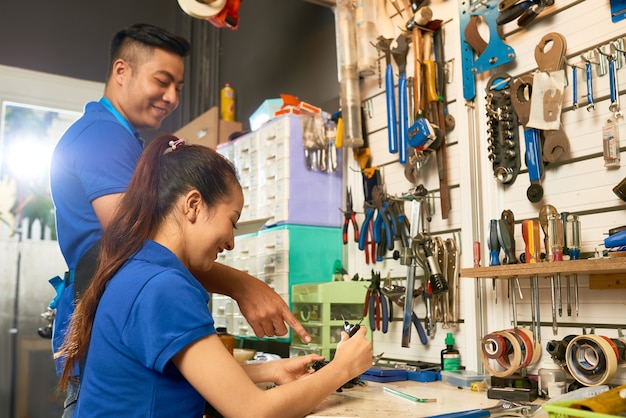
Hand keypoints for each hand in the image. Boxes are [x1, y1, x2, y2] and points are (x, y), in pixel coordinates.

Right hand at [194, 264, 311, 342]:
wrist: (245, 287)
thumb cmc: (260, 291)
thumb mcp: (275, 298)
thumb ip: (279, 310)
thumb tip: (280, 323)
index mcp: (281, 306)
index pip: (293, 322)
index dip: (301, 332)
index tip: (308, 340)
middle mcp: (273, 313)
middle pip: (281, 332)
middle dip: (277, 330)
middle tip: (273, 324)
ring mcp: (264, 317)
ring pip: (269, 334)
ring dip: (267, 330)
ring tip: (263, 319)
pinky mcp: (254, 321)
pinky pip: (259, 334)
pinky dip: (259, 331)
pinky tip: (257, 323)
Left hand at [271, 354, 324, 384]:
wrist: (279, 370)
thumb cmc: (288, 363)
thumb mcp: (303, 359)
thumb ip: (313, 358)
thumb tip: (322, 357)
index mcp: (306, 368)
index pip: (315, 370)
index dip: (320, 370)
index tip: (325, 369)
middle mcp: (304, 375)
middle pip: (314, 377)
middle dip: (318, 376)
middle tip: (322, 376)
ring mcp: (302, 381)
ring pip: (311, 382)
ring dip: (313, 381)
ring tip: (315, 378)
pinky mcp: (299, 386)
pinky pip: (306, 387)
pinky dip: (308, 386)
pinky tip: (309, 383)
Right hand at [332, 327, 371, 377]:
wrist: (343, 369)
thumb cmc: (342, 357)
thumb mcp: (341, 344)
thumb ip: (345, 337)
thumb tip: (344, 334)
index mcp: (359, 338)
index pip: (363, 329)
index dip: (361, 330)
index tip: (360, 332)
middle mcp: (367, 344)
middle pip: (365, 341)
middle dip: (360, 344)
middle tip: (353, 348)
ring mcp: (369, 353)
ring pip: (367, 350)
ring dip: (363, 352)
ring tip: (354, 356)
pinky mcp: (370, 361)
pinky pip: (368, 358)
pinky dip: (364, 359)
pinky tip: (357, 361)